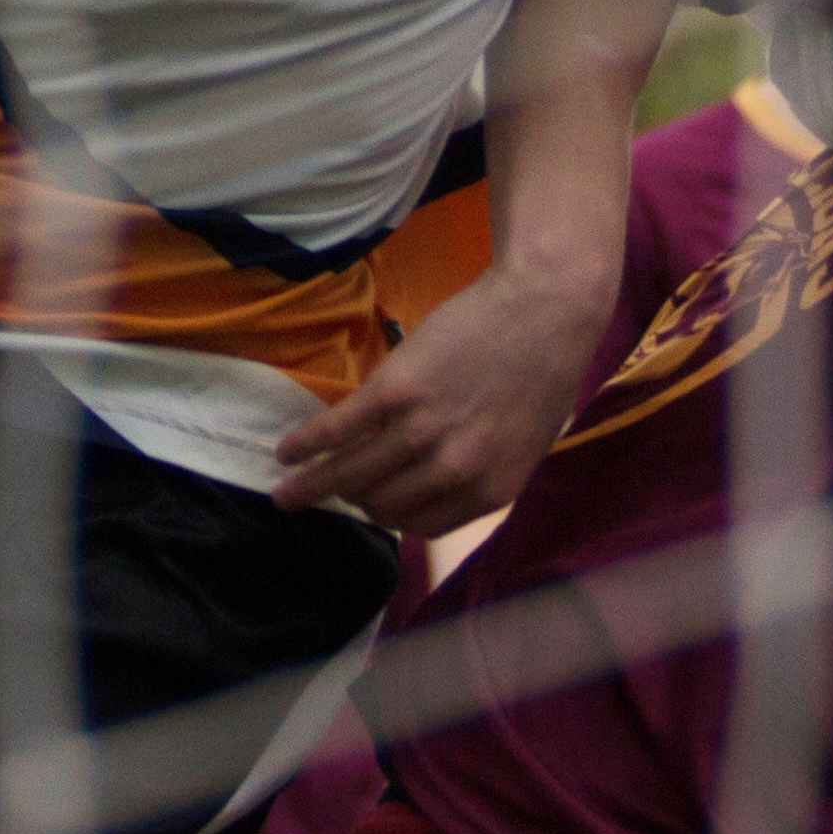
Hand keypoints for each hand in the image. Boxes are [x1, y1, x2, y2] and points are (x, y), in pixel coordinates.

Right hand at [271, 264, 605, 536]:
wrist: (546, 307)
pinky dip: (306, 446)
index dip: (390, 517)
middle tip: (326, 493)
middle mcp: (452, 473)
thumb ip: (480, 473)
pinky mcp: (394, 393)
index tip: (370, 505)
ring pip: (352, 475)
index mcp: (488, 493)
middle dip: (352, 502)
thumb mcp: (520, 444)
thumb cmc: (542, 370)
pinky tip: (287, 452)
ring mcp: (420, 431)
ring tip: (286, 490)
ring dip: (312, 486)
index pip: (421, 526)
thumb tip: (432, 486)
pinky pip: (338, 431)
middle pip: (382, 506)